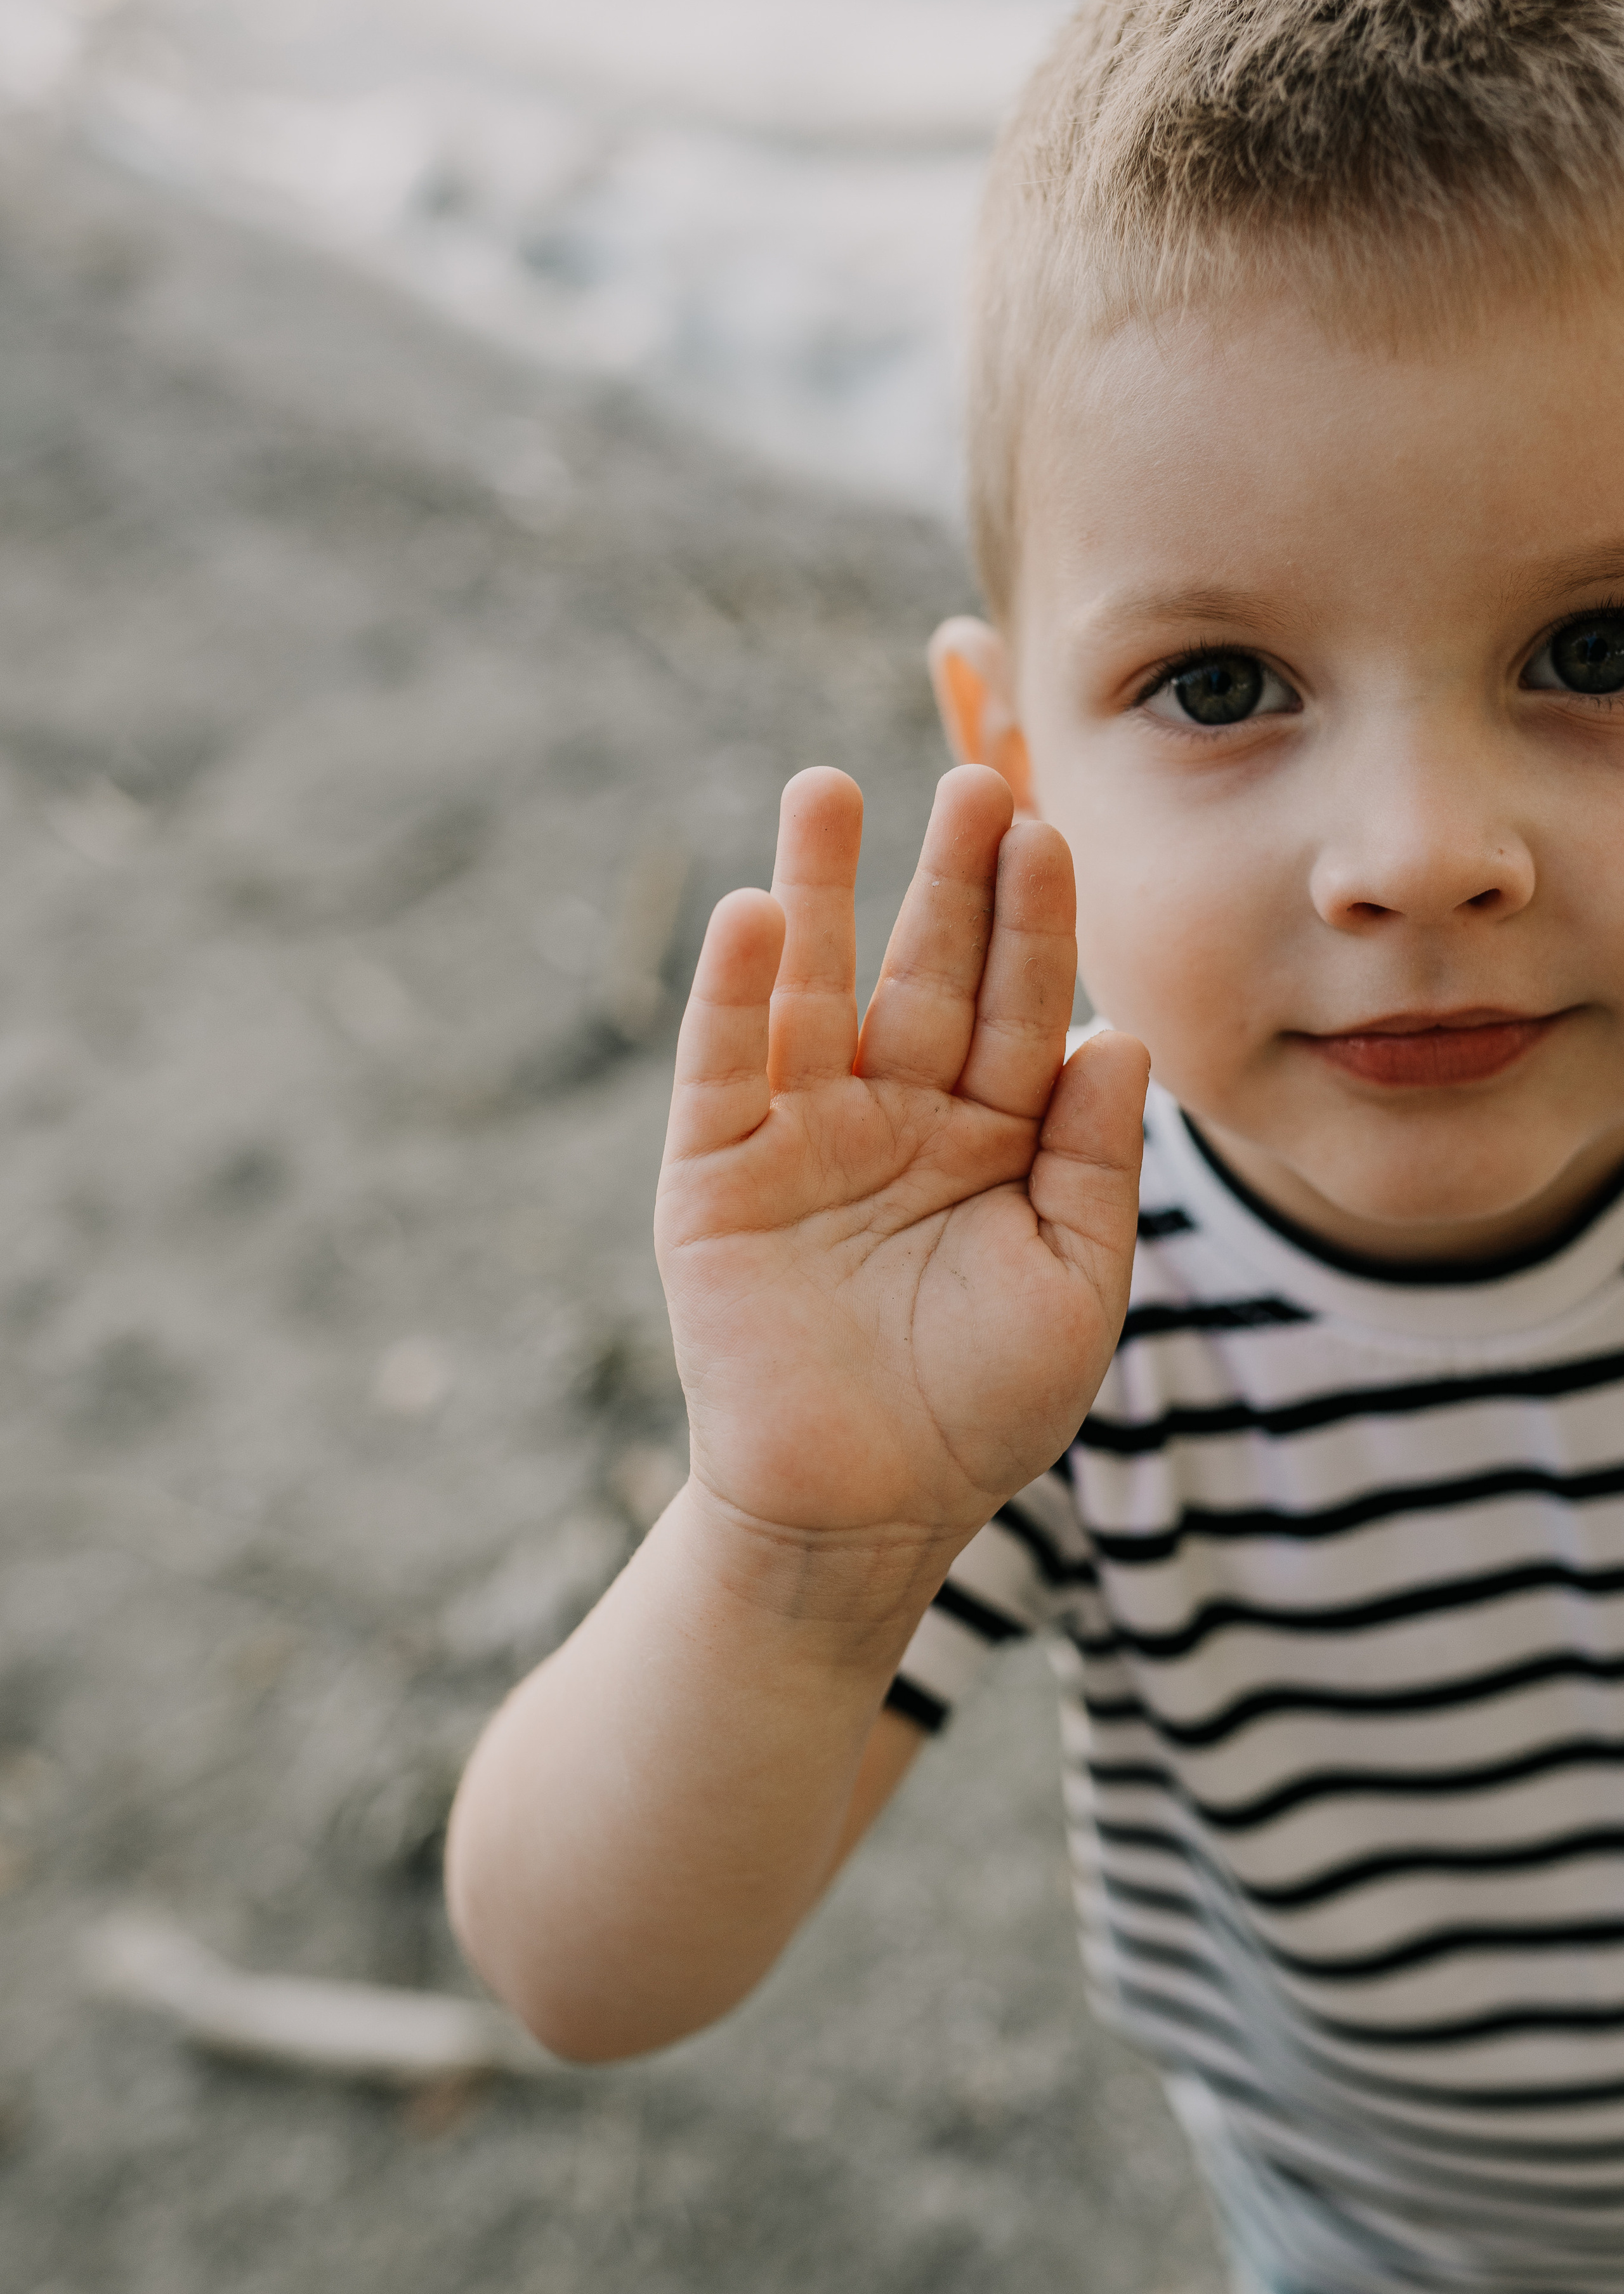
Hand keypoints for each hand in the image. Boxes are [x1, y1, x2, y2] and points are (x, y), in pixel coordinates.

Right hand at [656, 765, 1147, 1591]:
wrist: (864, 1515)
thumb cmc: (981, 1410)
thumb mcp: (1074, 1284)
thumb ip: (1095, 1161)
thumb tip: (1124, 1034)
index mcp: (992, 1136)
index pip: (1022, 1007)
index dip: (1034, 925)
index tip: (1050, 830)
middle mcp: (897, 1114)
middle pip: (924, 973)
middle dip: (945, 880)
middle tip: (970, 778)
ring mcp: (803, 1137)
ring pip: (814, 991)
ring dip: (820, 891)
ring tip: (829, 787)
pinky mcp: (716, 1176)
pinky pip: (726, 1069)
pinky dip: (733, 995)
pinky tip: (753, 910)